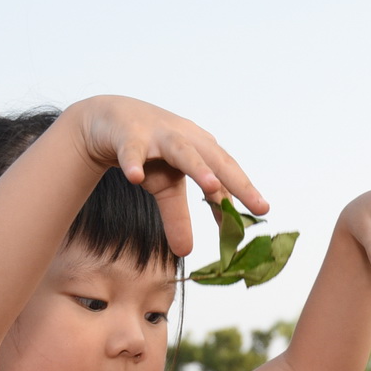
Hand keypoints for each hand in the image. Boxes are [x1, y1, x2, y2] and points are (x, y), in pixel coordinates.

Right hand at [65, 96, 266, 258]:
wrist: (108, 118)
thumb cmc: (147, 151)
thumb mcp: (164, 185)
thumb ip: (178, 216)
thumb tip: (187, 252)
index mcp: (201, 149)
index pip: (227, 173)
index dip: (245, 192)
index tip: (262, 213)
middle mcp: (186, 139)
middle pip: (215, 160)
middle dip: (236, 181)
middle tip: (257, 204)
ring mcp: (157, 135)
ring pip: (181, 152)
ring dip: (197, 167)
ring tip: (211, 186)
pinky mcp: (128, 136)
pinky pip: (131, 151)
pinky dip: (133, 163)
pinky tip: (135, 177)